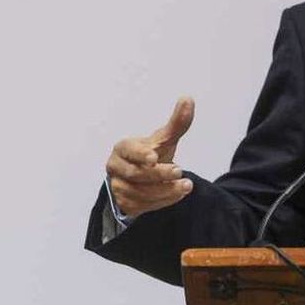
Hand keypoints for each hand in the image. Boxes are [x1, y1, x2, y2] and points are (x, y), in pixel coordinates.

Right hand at [106, 97, 195, 218]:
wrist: (143, 179)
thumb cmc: (151, 154)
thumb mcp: (164, 139)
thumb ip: (177, 122)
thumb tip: (188, 98)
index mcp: (123, 149)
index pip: (128, 150)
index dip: (140, 154)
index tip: (154, 157)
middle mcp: (116, 168)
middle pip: (136, 174)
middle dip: (159, 174)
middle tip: (180, 171)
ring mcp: (119, 188)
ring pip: (140, 192)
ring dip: (165, 190)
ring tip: (186, 185)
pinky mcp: (125, 204)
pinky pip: (143, 206)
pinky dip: (162, 201)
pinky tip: (178, 194)